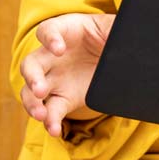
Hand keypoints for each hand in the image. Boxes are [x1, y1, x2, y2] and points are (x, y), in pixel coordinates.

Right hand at [19, 12, 112, 138]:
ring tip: (41, 115)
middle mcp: (51, 56)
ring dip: (32, 104)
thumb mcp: (113, 29)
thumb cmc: (108, 35)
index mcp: (64, 32)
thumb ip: (115, 29)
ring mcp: (54, 78)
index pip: (47, 31)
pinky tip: (54, 130)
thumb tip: (127, 34)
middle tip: (40, 89)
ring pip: (31, 91)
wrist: (112, 57)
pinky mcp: (62, 98)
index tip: (59, 49)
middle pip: (30, 64)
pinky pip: (51, 111)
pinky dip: (50, 122)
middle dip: (32, 77)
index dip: (49, 39)